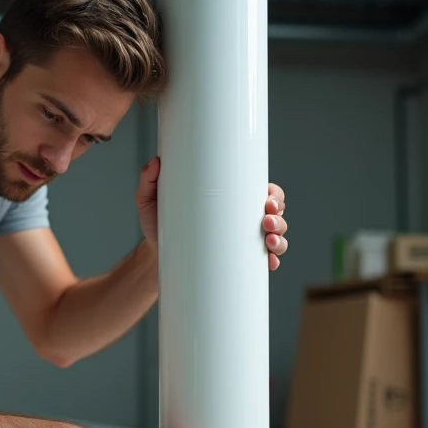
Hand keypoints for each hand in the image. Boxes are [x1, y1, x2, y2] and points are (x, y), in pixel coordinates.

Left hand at [136, 158, 288, 271]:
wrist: (154, 254)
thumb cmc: (157, 222)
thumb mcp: (150, 200)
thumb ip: (148, 180)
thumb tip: (154, 163)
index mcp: (230, 199)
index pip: (263, 191)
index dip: (274, 195)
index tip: (268, 199)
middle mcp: (241, 219)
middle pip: (276, 214)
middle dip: (278, 216)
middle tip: (266, 220)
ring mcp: (242, 242)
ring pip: (275, 238)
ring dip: (279, 239)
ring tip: (267, 242)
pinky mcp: (236, 262)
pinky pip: (262, 263)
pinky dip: (271, 263)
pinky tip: (269, 264)